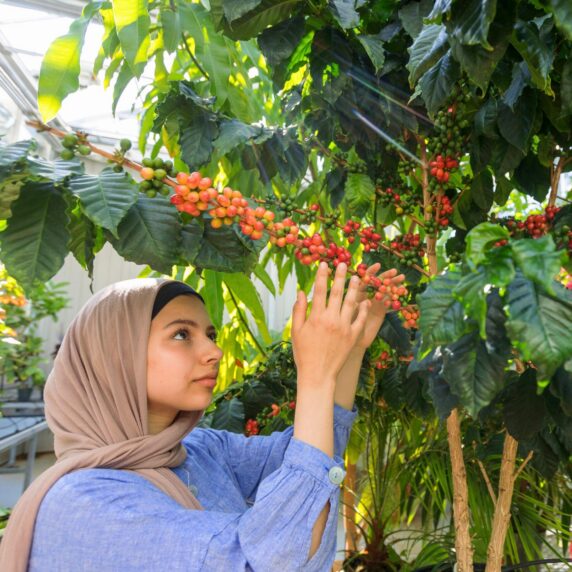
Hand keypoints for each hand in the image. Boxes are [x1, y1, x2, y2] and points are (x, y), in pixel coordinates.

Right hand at [291, 262, 369, 385]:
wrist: (318, 375)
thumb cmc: (304, 353)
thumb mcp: (296, 332)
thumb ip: (298, 311)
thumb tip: (301, 292)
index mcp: (316, 317)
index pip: (319, 291)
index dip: (322, 276)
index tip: (324, 264)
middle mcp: (331, 320)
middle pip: (337, 293)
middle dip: (340, 276)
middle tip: (343, 264)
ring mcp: (344, 328)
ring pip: (351, 303)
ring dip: (354, 288)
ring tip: (357, 277)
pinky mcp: (353, 336)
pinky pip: (360, 319)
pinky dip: (363, 309)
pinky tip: (365, 300)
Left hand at [352, 263, 405, 350]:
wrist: (353, 341)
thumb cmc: (346, 327)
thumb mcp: (350, 316)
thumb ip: (359, 309)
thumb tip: (367, 301)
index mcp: (356, 294)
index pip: (364, 280)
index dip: (371, 273)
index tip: (377, 265)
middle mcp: (366, 297)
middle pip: (376, 284)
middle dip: (385, 277)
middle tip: (395, 271)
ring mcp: (374, 304)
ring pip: (384, 292)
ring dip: (393, 285)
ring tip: (402, 278)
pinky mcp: (381, 311)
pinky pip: (388, 303)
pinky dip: (394, 298)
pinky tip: (401, 292)